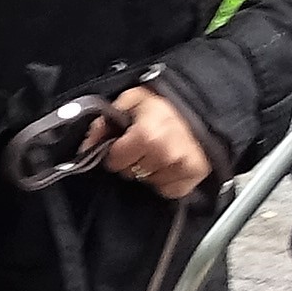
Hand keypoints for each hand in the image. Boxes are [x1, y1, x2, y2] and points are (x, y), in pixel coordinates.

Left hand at [96, 87, 211, 194]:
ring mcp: (181, 167)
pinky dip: (166, 180)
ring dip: (149, 170)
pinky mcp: (194, 176)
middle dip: (132, 161)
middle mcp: (165, 154)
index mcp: (147, 135)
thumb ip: (106, 121)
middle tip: (144, 145)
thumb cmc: (167, 104)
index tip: (123, 143)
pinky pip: (168, 190)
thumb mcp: (132, 100)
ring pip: (148, 182)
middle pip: (131, 173)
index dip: (116, 151)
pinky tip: (170, 163)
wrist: (203, 108)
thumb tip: (87, 144)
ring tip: (159, 152)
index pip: (115, 161)